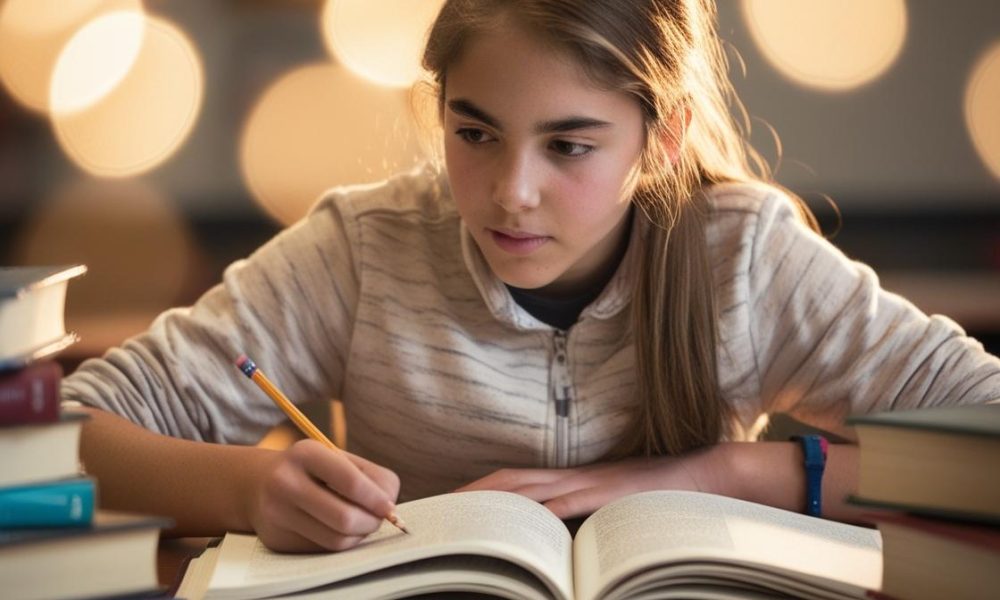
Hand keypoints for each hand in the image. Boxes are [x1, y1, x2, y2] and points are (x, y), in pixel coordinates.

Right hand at [246, 439, 399, 551]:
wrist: (258, 484)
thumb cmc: (311, 470)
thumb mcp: (335, 458)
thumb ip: (369, 477)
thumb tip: (390, 510)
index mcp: (306, 453)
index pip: (351, 481)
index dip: (377, 499)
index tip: (390, 508)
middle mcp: (285, 482)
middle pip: (344, 517)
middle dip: (371, 522)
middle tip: (379, 520)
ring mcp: (277, 513)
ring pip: (336, 539)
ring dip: (359, 535)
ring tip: (362, 523)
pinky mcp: (277, 539)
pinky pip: (322, 549)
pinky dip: (341, 542)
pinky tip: (340, 530)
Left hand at [456, 445, 729, 519]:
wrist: (704, 474)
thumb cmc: (659, 495)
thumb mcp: (612, 507)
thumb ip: (583, 518)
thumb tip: (556, 545)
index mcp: (570, 478)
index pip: (513, 480)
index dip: (480, 489)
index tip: (452, 503)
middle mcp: (573, 476)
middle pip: (510, 481)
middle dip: (474, 494)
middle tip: (443, 511)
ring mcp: (590, 483)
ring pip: (532, 489)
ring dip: (498, 502)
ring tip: (468, 516)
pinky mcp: (610, 494)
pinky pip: (571, 502)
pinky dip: (546, 512)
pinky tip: (525, 522)